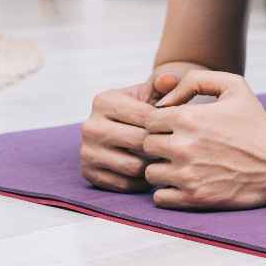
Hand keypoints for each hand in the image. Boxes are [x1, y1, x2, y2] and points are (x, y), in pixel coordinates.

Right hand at [79, 73, 181, 192]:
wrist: (125, 126)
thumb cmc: (145, 107)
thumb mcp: (153, 91)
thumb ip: (165, 83)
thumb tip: (169, 80)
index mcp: (104, 101)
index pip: (146, 117)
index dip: (167, 124)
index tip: (178, 128)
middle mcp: (90, 126)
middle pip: (139, 143)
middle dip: (160, 145)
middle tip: (176, 147)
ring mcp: (87, 151)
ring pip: (133, 167)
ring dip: (152, 165)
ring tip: (164, 158)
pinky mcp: (89, 173)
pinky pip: (124, 184)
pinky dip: (141, 182)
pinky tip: (150, 170)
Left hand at [143, 70, 265, 210]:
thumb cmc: (256, 123)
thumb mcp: (234, 86)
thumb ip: (195, 80)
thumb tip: (165, 99)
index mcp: (188, 118)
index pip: (149, 120)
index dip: (160, 122)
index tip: (175, 127)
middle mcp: (183, 147)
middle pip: (146, 146)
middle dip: (159, 144)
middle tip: (178, 145)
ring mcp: (187, 175)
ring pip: (150, 172)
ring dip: (162, 168)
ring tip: (182, 165)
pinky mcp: (193, 199)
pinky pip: (160, 197)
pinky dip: (168, 191)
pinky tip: (185, 182)